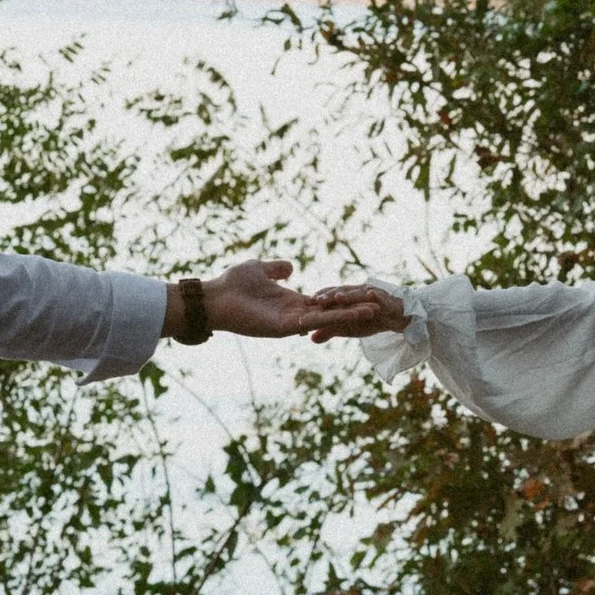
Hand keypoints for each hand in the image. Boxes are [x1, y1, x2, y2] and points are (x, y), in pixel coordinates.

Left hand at [181, 260, 390, 339]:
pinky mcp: (284, 326)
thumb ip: (277, 269)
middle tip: (380, 308)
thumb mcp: (260, 269)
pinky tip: (350, 313)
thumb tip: (291, 268)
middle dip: (354, 310)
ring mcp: (290, 322)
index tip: (364, 296)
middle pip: (330, 312)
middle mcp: (294, 314)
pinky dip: (334, 318)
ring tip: (375, 311)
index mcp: (290, 302)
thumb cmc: (232, 283)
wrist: (214, 297)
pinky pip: (314, 321)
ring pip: (327, 318)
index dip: (342, 300)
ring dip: (350, 315)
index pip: (322, 302)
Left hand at [306, 283, 408, 341]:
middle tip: (316, 300)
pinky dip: (374, 295)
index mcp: (347, 297)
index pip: (330, 294)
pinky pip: (379, 297)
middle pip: (341, 291)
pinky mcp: (385, 299)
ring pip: (358, 292)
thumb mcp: (348, 328)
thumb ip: (330, 331)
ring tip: (338, 297)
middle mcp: (357, 291)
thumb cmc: (370, 319)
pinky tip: (370, 294)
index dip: (319, 297)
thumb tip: (311, 338)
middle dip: (329, 295)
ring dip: (348, 294)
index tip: (306, 302)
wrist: (396, 317)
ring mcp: (371, 293)